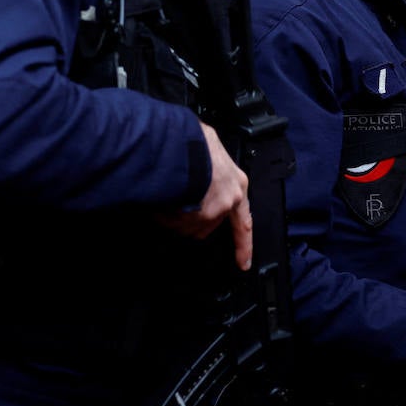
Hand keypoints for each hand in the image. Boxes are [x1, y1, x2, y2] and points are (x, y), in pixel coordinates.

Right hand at [157, 122, 252, 269]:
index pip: (244, 222)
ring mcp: (210, 212)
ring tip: (168, 193)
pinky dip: (164, 214)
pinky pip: (173, 223)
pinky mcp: (193, 218)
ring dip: (176, 215)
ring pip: (189, 226)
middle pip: (208, 225)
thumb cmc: (194, 143)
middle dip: (193, 219)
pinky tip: (161, 197)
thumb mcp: (210, 147)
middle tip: (179, 201)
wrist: (181, 146)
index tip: (244, 262)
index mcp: (236, 186)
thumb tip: (200, 160)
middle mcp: (227, 202)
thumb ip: (210, 164)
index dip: (244, 245)